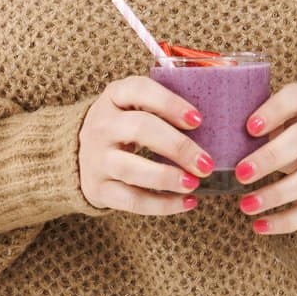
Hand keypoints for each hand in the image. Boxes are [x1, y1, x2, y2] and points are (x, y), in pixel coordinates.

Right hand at [77, 75, 212, 214]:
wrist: (79, 154)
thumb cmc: (123, 124)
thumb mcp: (133, 105)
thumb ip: (163, 105)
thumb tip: (217, 119)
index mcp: (114, 96)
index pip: (139, 90)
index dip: (170, 104)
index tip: (198, 120)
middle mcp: (101, 125)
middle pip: (140, 129)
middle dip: (177, 146)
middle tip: (206, 162)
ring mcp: (97, 158)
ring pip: (131, 168)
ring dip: (167, 177)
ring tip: (195, 183)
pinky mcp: (98, 188)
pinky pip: (131, 200)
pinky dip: (161, 205)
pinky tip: (187, 202)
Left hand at [233, 81, 296, 232]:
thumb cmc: (294, 135)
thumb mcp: (284, 120)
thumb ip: (255, 122)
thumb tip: (205, 129)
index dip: (275, 110)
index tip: (249, 126)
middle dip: (272, 156)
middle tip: (241, 172)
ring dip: (277, 193)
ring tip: (245, 205)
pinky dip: (286, 221)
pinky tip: (259, 226)